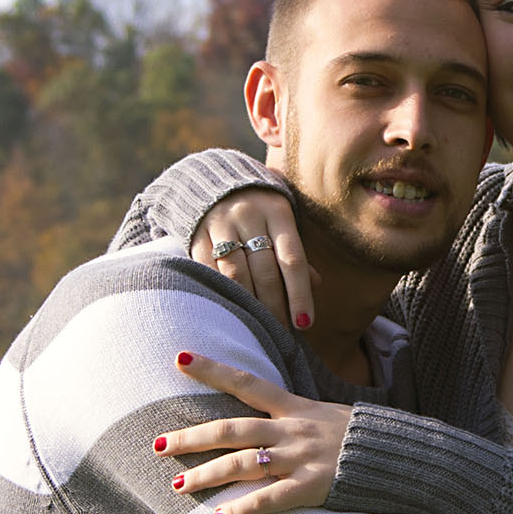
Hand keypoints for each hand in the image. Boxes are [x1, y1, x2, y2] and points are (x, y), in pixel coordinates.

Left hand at [156, 351, 349, 513]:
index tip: (178, 359)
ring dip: (207, 476)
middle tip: (158, 445)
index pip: (246, 382)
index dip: (212, 369)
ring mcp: (301, 458)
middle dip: (191, 437)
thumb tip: (261, 410)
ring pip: (244, 464)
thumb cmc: (358, 436)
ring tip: (179, 486)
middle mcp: (292, 429)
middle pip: (232, 430)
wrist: (398, 457)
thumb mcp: (326, 412)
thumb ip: (293, 413)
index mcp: (295, 406)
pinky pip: (271, 499)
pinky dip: (244, 509)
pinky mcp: (313, 487)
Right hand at [197, 191, 312, 330]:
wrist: (213, 181)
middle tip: (281, 332)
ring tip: (259, 327)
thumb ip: (295, 251)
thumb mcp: (282, 220)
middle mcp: (248, 216)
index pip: (293, 259)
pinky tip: (233, 311)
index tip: (305, 323)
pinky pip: (210, 273)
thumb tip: (316, 284)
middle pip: (264, 271)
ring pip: (236, 275)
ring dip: (249, 306)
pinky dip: (223, 294)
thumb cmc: (259, 210)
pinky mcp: (196, 236)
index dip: (299, 294)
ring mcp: (220, 225)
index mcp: (277, 211)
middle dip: (275, 307)